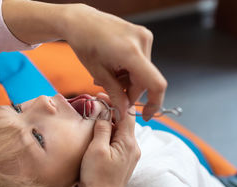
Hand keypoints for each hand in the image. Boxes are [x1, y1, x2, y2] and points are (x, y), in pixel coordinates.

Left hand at [2, 1, 166, 119]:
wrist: (80, 21)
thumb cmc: (85, 44)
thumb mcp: (98, 73)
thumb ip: (114, 94)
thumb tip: (124, 112)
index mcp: (131, 53)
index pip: (155, 84)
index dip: (154, 103)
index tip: (146, 115)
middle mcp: (142, 42)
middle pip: (146, 80)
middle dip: (130, 91)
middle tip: (111, 92)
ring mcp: (144, 36)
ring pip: (143, 72)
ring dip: (128, 80)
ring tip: (108, 76)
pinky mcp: (142, 34)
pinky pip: (141, 61)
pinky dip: (129, 69)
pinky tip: (114, 66)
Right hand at [80, 105, 139, 186]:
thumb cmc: (97, 177)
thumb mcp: (97, 149)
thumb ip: (103, 128)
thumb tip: (105, 114)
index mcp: (128, 142)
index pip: (126, 114)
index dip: (115, 102)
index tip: (101, 96)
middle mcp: (133, 148)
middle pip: (125, 123)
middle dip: (112, 112)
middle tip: (96, 104)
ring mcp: (130, 157)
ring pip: (122, 133)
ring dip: (111, 123)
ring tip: (97, 117)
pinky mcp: (124, 163)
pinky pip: (119, 143)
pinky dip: (111, 135)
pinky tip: (101, 134)